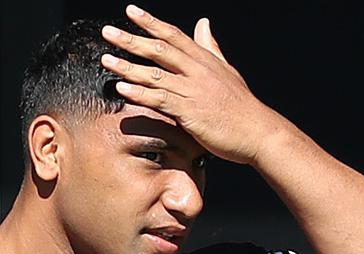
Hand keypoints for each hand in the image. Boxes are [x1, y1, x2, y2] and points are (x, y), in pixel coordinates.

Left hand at [99, 4, 285, 164]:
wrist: (258, 132)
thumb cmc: (242, 106)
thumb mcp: (227, 70)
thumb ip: (211, 47)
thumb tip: (203, 23)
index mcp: (204, 60)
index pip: (173, 35)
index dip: (151, 22)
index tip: (132, 11)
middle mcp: (197, 71)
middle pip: (159, 50)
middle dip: (131, 40)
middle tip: (108, 32)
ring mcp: (192, 91)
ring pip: (155, 74)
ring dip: (128, 67)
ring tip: (106, 60)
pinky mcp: (190, 112)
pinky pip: (160, 100)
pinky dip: (140, 94)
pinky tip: (123, 89)